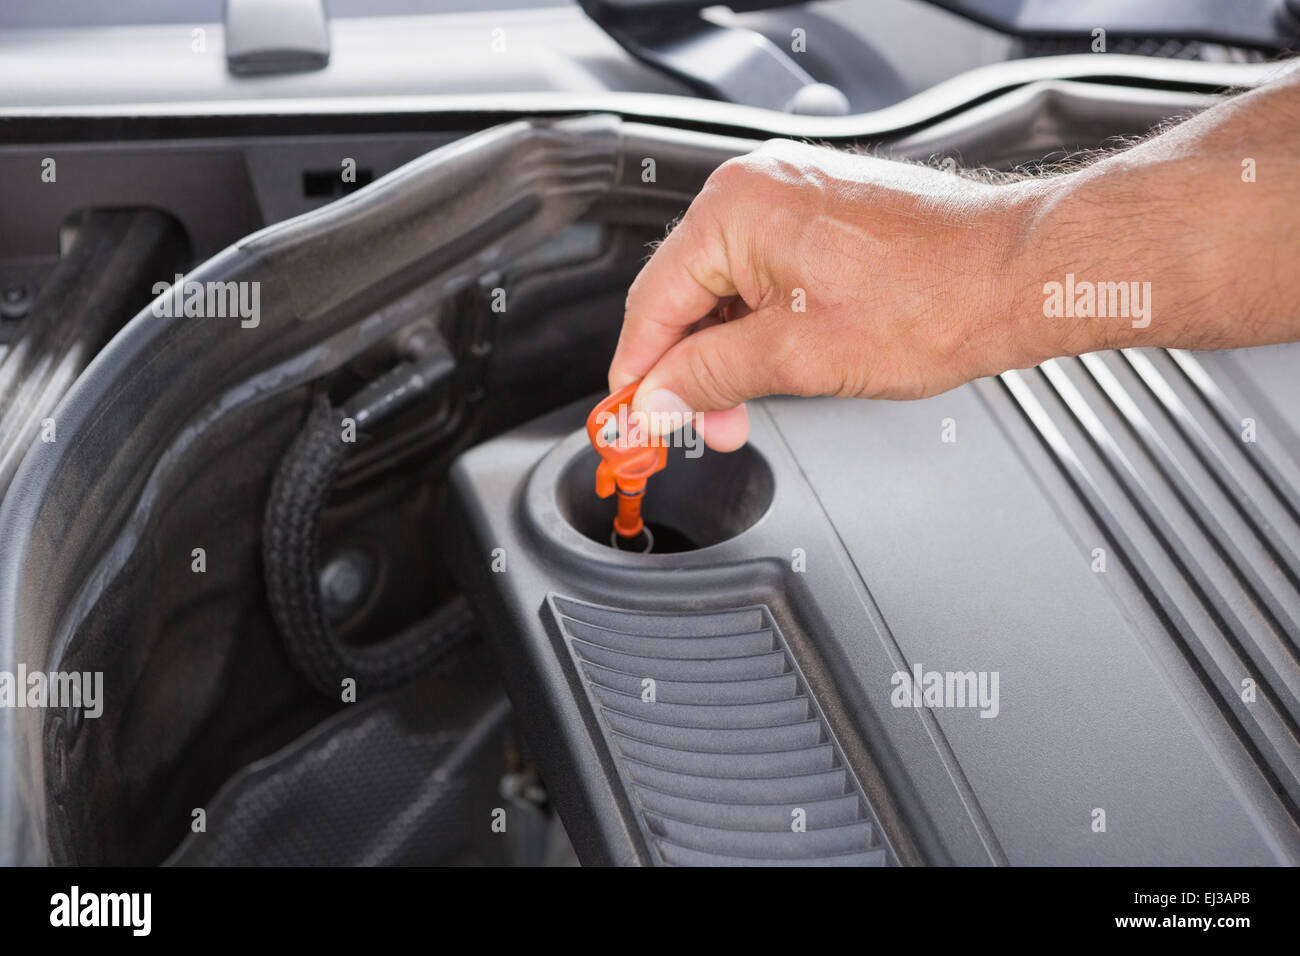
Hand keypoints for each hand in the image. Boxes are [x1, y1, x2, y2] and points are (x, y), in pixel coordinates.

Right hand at [608, 139, 1043, 449]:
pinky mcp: (821, 217)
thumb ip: (709, 378)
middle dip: (690, 371)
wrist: (1019, 276)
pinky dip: (759, 328)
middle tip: (702, 428)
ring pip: (726, 292)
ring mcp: (792, 198)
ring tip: (747, 406)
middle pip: (686, 296)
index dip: (638, 372)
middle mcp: (758, 189)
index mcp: (737, 208)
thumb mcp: (798, 357)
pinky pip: (763, 277)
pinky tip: (774, 368)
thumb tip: (656, 400)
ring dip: (728, 356)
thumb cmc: (936, 299)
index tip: (631, 419)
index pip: (653, 301)